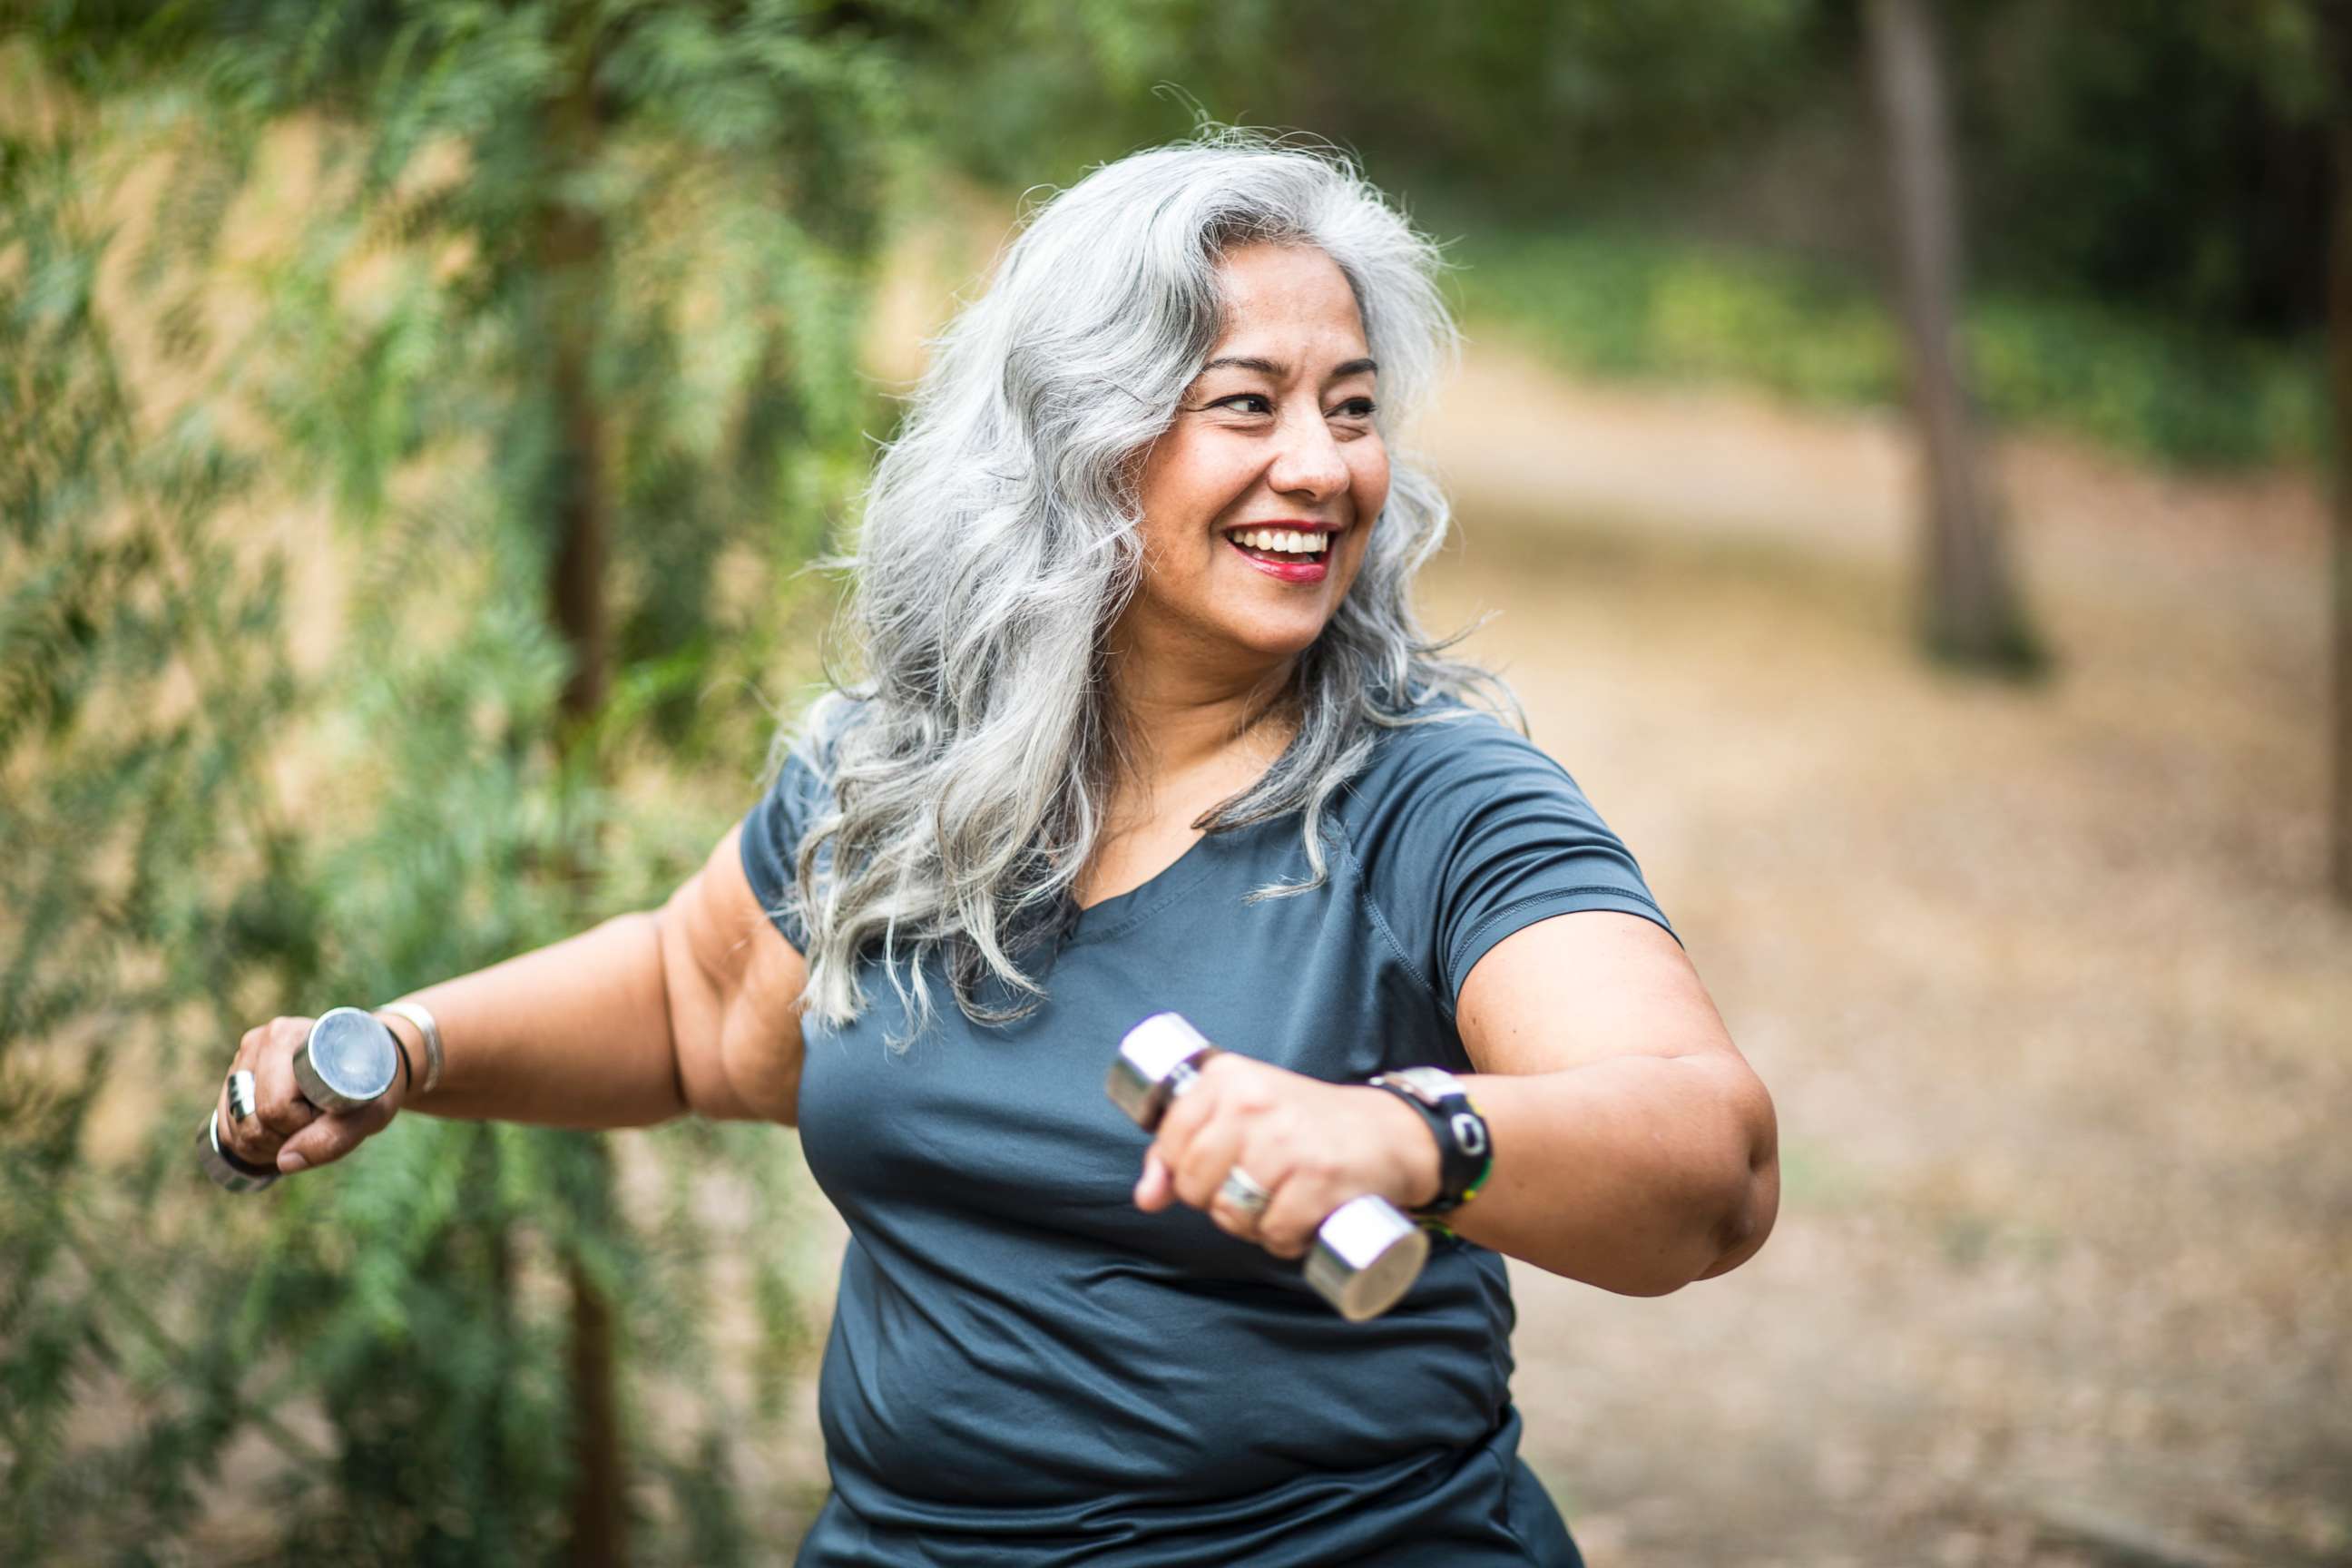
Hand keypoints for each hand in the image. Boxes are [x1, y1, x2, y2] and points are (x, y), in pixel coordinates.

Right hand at [214, 1014, 408, 1176]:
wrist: (371, 1062)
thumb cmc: (373, 1084)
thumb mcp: (369, 1113)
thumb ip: (334, 1138)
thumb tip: (284, 1162)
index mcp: (292, 1038)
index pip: (275, 1106)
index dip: (301, 1126)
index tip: (328, 1116)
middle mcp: (260, 1042)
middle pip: (251, 1119)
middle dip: (284, 1138)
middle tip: (317, 1124)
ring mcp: (243, 1061)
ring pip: (235, 1127)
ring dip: (266, 1145)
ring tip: (303, 1128)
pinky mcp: (236, 1080)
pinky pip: (225, 1128)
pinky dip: (249, 1145)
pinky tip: (280, 1135)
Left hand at [1132, 1053, 1440, 1258]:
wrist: (1389, 1132)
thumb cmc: (1306, 1124)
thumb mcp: (1242, 1114)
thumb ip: (1185, 1146)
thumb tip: (1145, 1198)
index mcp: (1227, 1077)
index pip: (1169, 1141)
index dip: (1183, 1169)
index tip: (1216, 1167)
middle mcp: (1252, 1103)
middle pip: (1194, 1184)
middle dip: (1216, 1202)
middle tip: (1252, 1190)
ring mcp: (1286, 1141)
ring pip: (1232, 1214)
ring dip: (1252, 1226)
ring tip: (1278, 1205)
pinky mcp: (1318, 1178)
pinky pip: (1274, 1233)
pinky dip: (1285, 1241)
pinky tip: (1301, 1221)